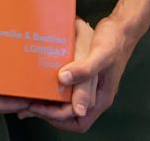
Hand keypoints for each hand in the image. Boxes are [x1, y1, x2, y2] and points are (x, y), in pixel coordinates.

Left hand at [19, 16, 140, 132]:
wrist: (122, 28)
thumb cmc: (113, 41)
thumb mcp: (100, 54)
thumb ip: (85, 69)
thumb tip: (63, 80)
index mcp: (101, 98)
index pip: (77, 121)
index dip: (56, 118)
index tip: (38, 106)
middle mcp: (95, 97)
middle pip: (70, 117)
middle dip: (48, 114)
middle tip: (27, 105)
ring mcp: (89, 88)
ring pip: (66, 105)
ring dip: (48, 105)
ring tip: (28, 98)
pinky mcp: (83, 78)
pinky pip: (66, 91)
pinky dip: (52, 92)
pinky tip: (40, 83)